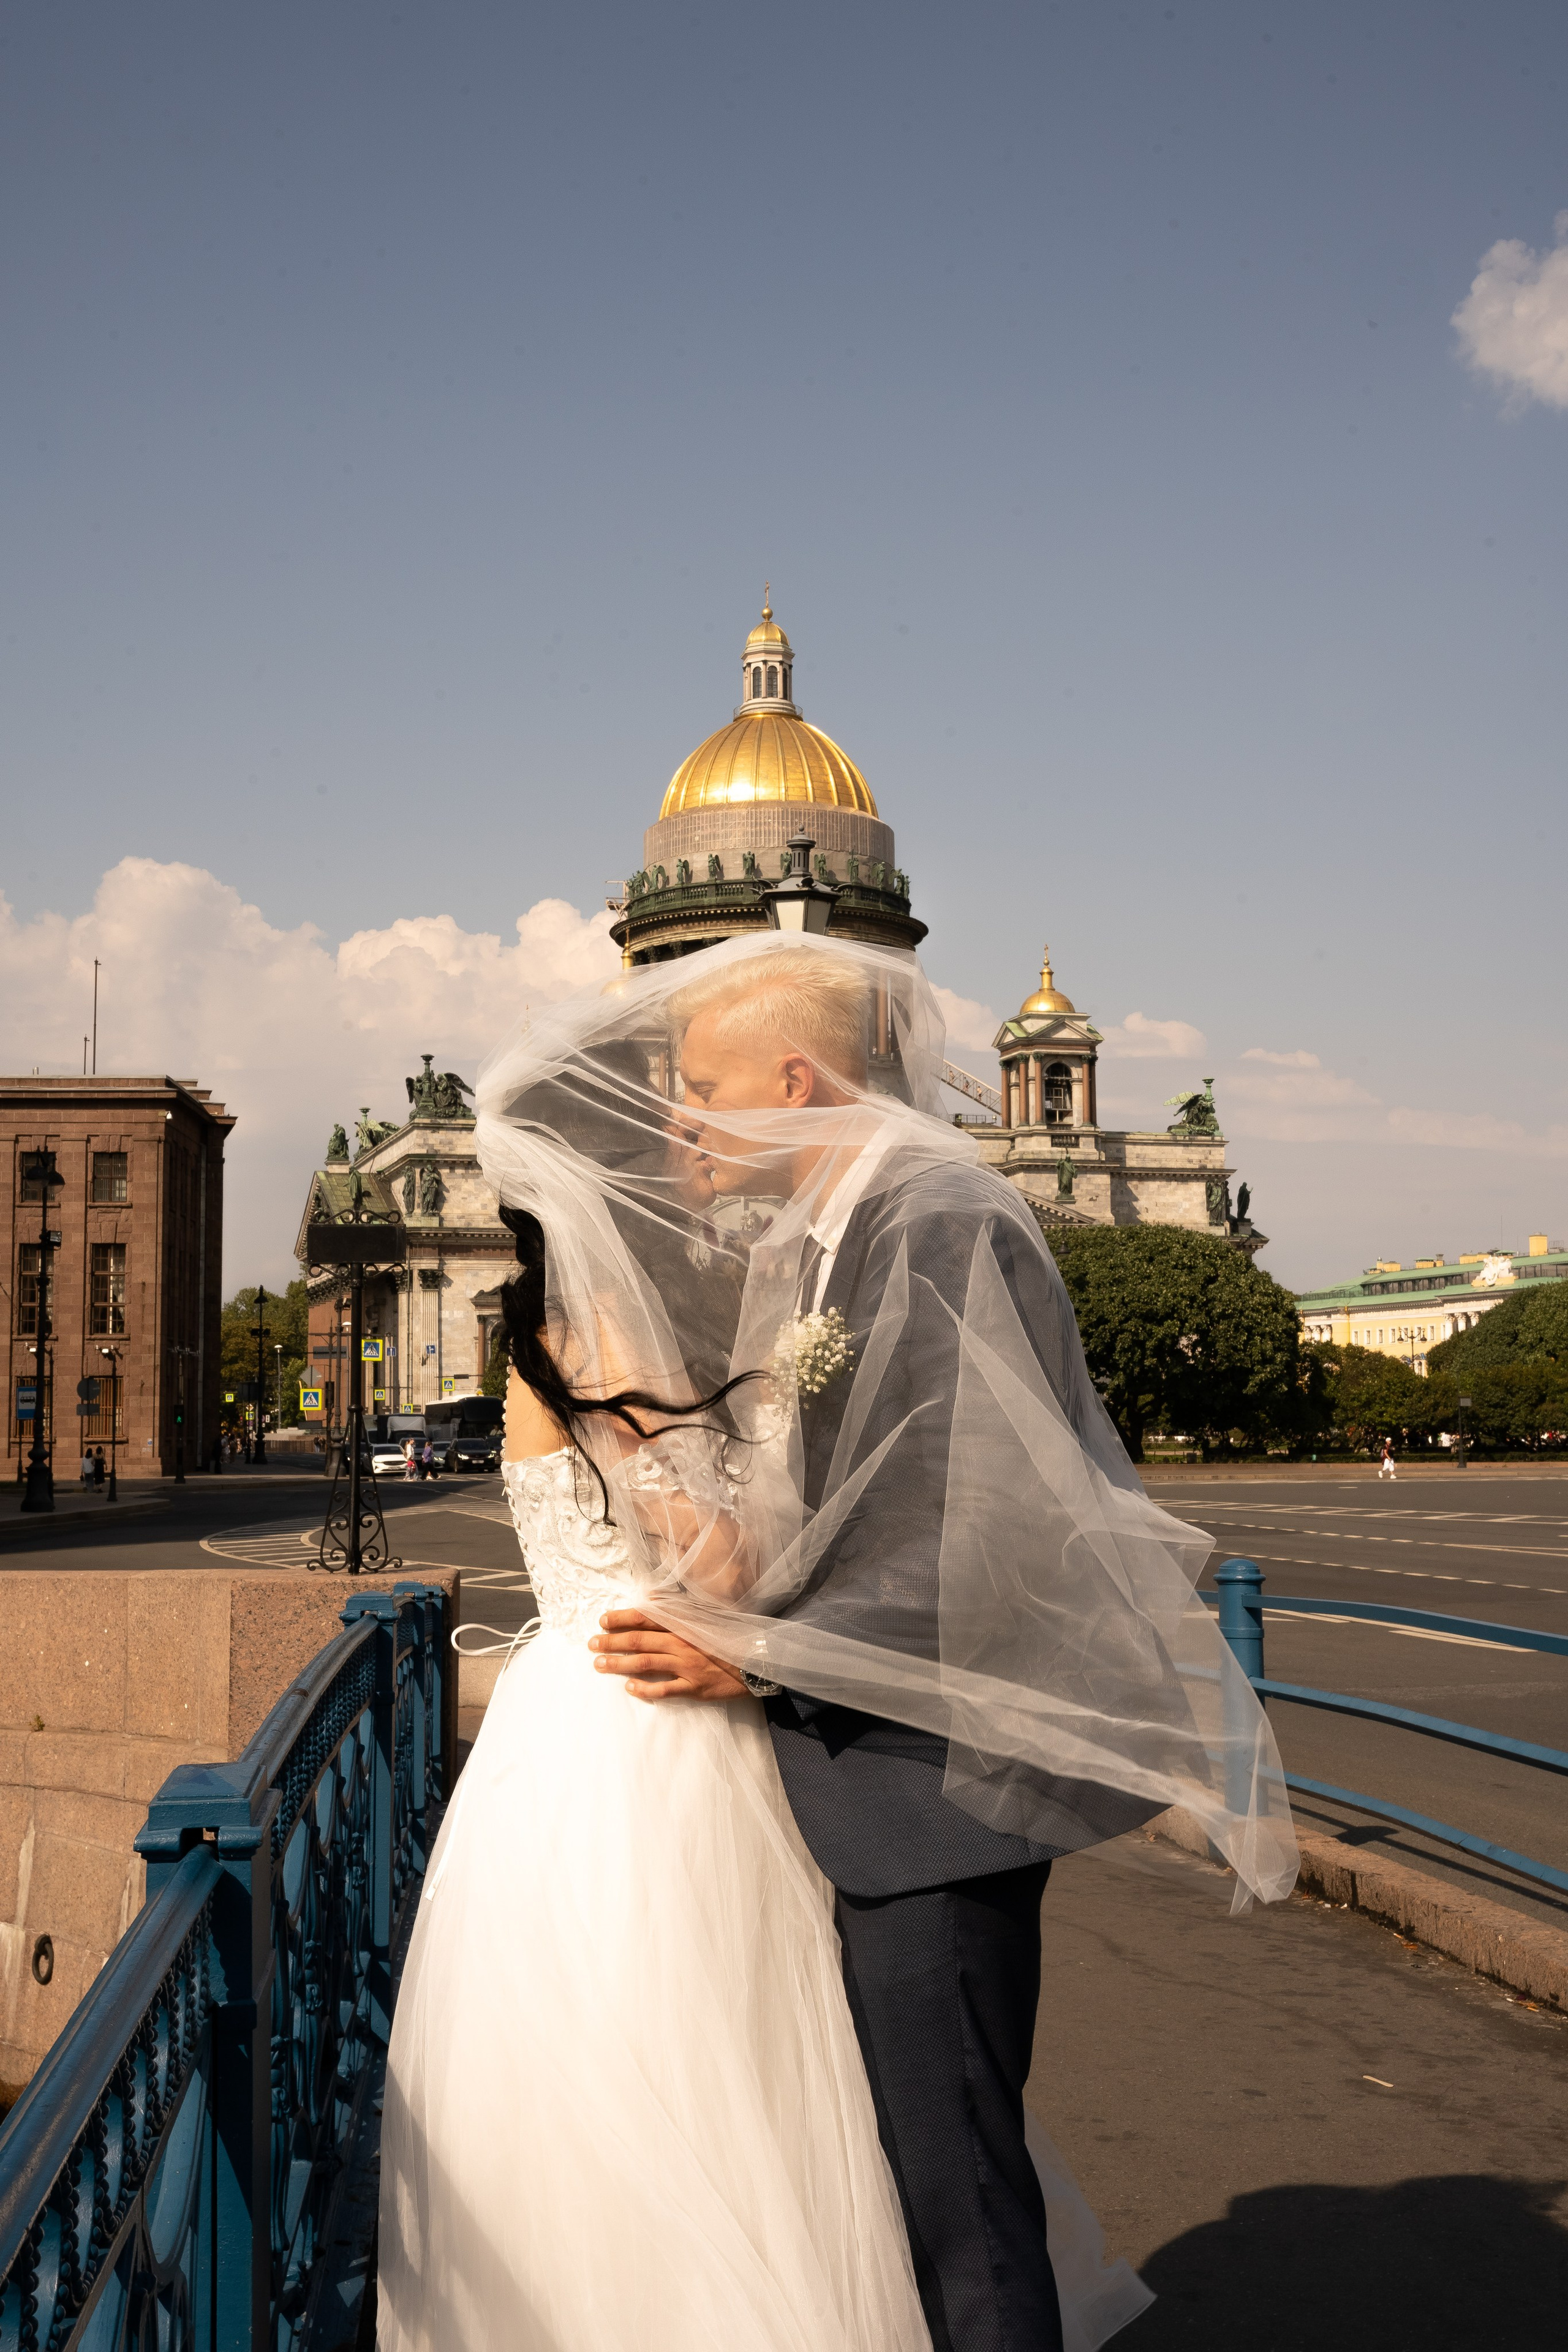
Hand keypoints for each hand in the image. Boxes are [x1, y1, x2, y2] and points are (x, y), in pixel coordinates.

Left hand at [590, 1609, 748, 1702]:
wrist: (755, 1664)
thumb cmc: (727, 1639)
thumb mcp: (704, 1617)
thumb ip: (676, 1608)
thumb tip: (649, 1594)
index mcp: (683, 1625)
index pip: (647, 1618)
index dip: (622, 1618)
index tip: (602, 1620)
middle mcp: (682, 1643)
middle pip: (640, 1641)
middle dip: (612, 1642)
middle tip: (592, 1644)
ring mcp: (687, 1666)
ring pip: (646, 1663)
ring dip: (620, 1664)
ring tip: (600, 1665)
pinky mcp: (694, 1687)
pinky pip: (665, 1689)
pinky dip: (645, 1689)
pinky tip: (630, 1688)